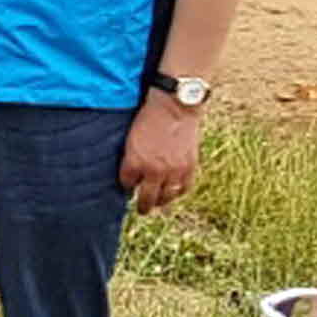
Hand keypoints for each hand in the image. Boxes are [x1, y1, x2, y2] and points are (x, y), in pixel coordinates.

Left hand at [120, 94, 206, 212]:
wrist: (174, 106)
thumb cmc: (149, 118)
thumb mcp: (131, 138)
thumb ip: (130, 158)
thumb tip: (130, 175)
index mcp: (135, 163)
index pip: (127, 184)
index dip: (127, 187)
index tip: (128, 188)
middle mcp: (153, 171)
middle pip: (146, 199)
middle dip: (143, 206)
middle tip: (142, 210)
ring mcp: (173, 170)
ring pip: (166, 197)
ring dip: (161, 202)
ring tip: (158, 204)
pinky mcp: (189, 166)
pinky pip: (184, 188)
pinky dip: (178, 192)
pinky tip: (174, 192)